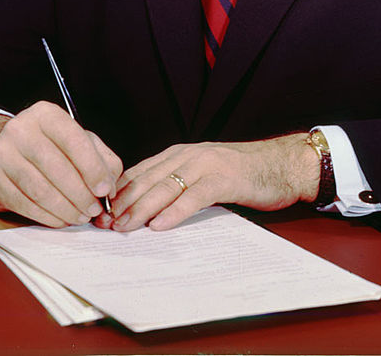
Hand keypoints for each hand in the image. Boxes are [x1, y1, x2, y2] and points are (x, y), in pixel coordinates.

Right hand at [0, 102, 122, 227]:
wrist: (0, 149)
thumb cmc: (47, 145)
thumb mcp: (75, 140)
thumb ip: (100, 157)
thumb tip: (110, 185)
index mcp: (46, 114)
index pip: (74, 140)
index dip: (93, 168)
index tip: (105, 189)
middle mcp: (21, 130)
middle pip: (57, 168)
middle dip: (81, 195)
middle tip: (95, 210)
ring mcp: (3, 154)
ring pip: (41, 190)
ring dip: (66, 209)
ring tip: (80, 217)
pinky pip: (25, 204)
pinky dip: (48, 217)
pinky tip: (61, 219)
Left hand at [98, 133, 319, 232]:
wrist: (279, 165)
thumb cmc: (240, 173)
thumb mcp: (201, 175)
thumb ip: (176, 186)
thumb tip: (144, 211)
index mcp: (179, 154)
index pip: (140, 171)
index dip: (118, 192)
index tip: (100, 212)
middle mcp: (187, 154)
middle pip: (147, 179)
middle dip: (123, 202)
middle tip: (105, 224)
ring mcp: (205, 164)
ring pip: (165, 186)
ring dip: (141, 208)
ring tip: (124, 227)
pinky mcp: (223, 178)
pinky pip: (194, 196)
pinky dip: (175, 211)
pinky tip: (160, 225)